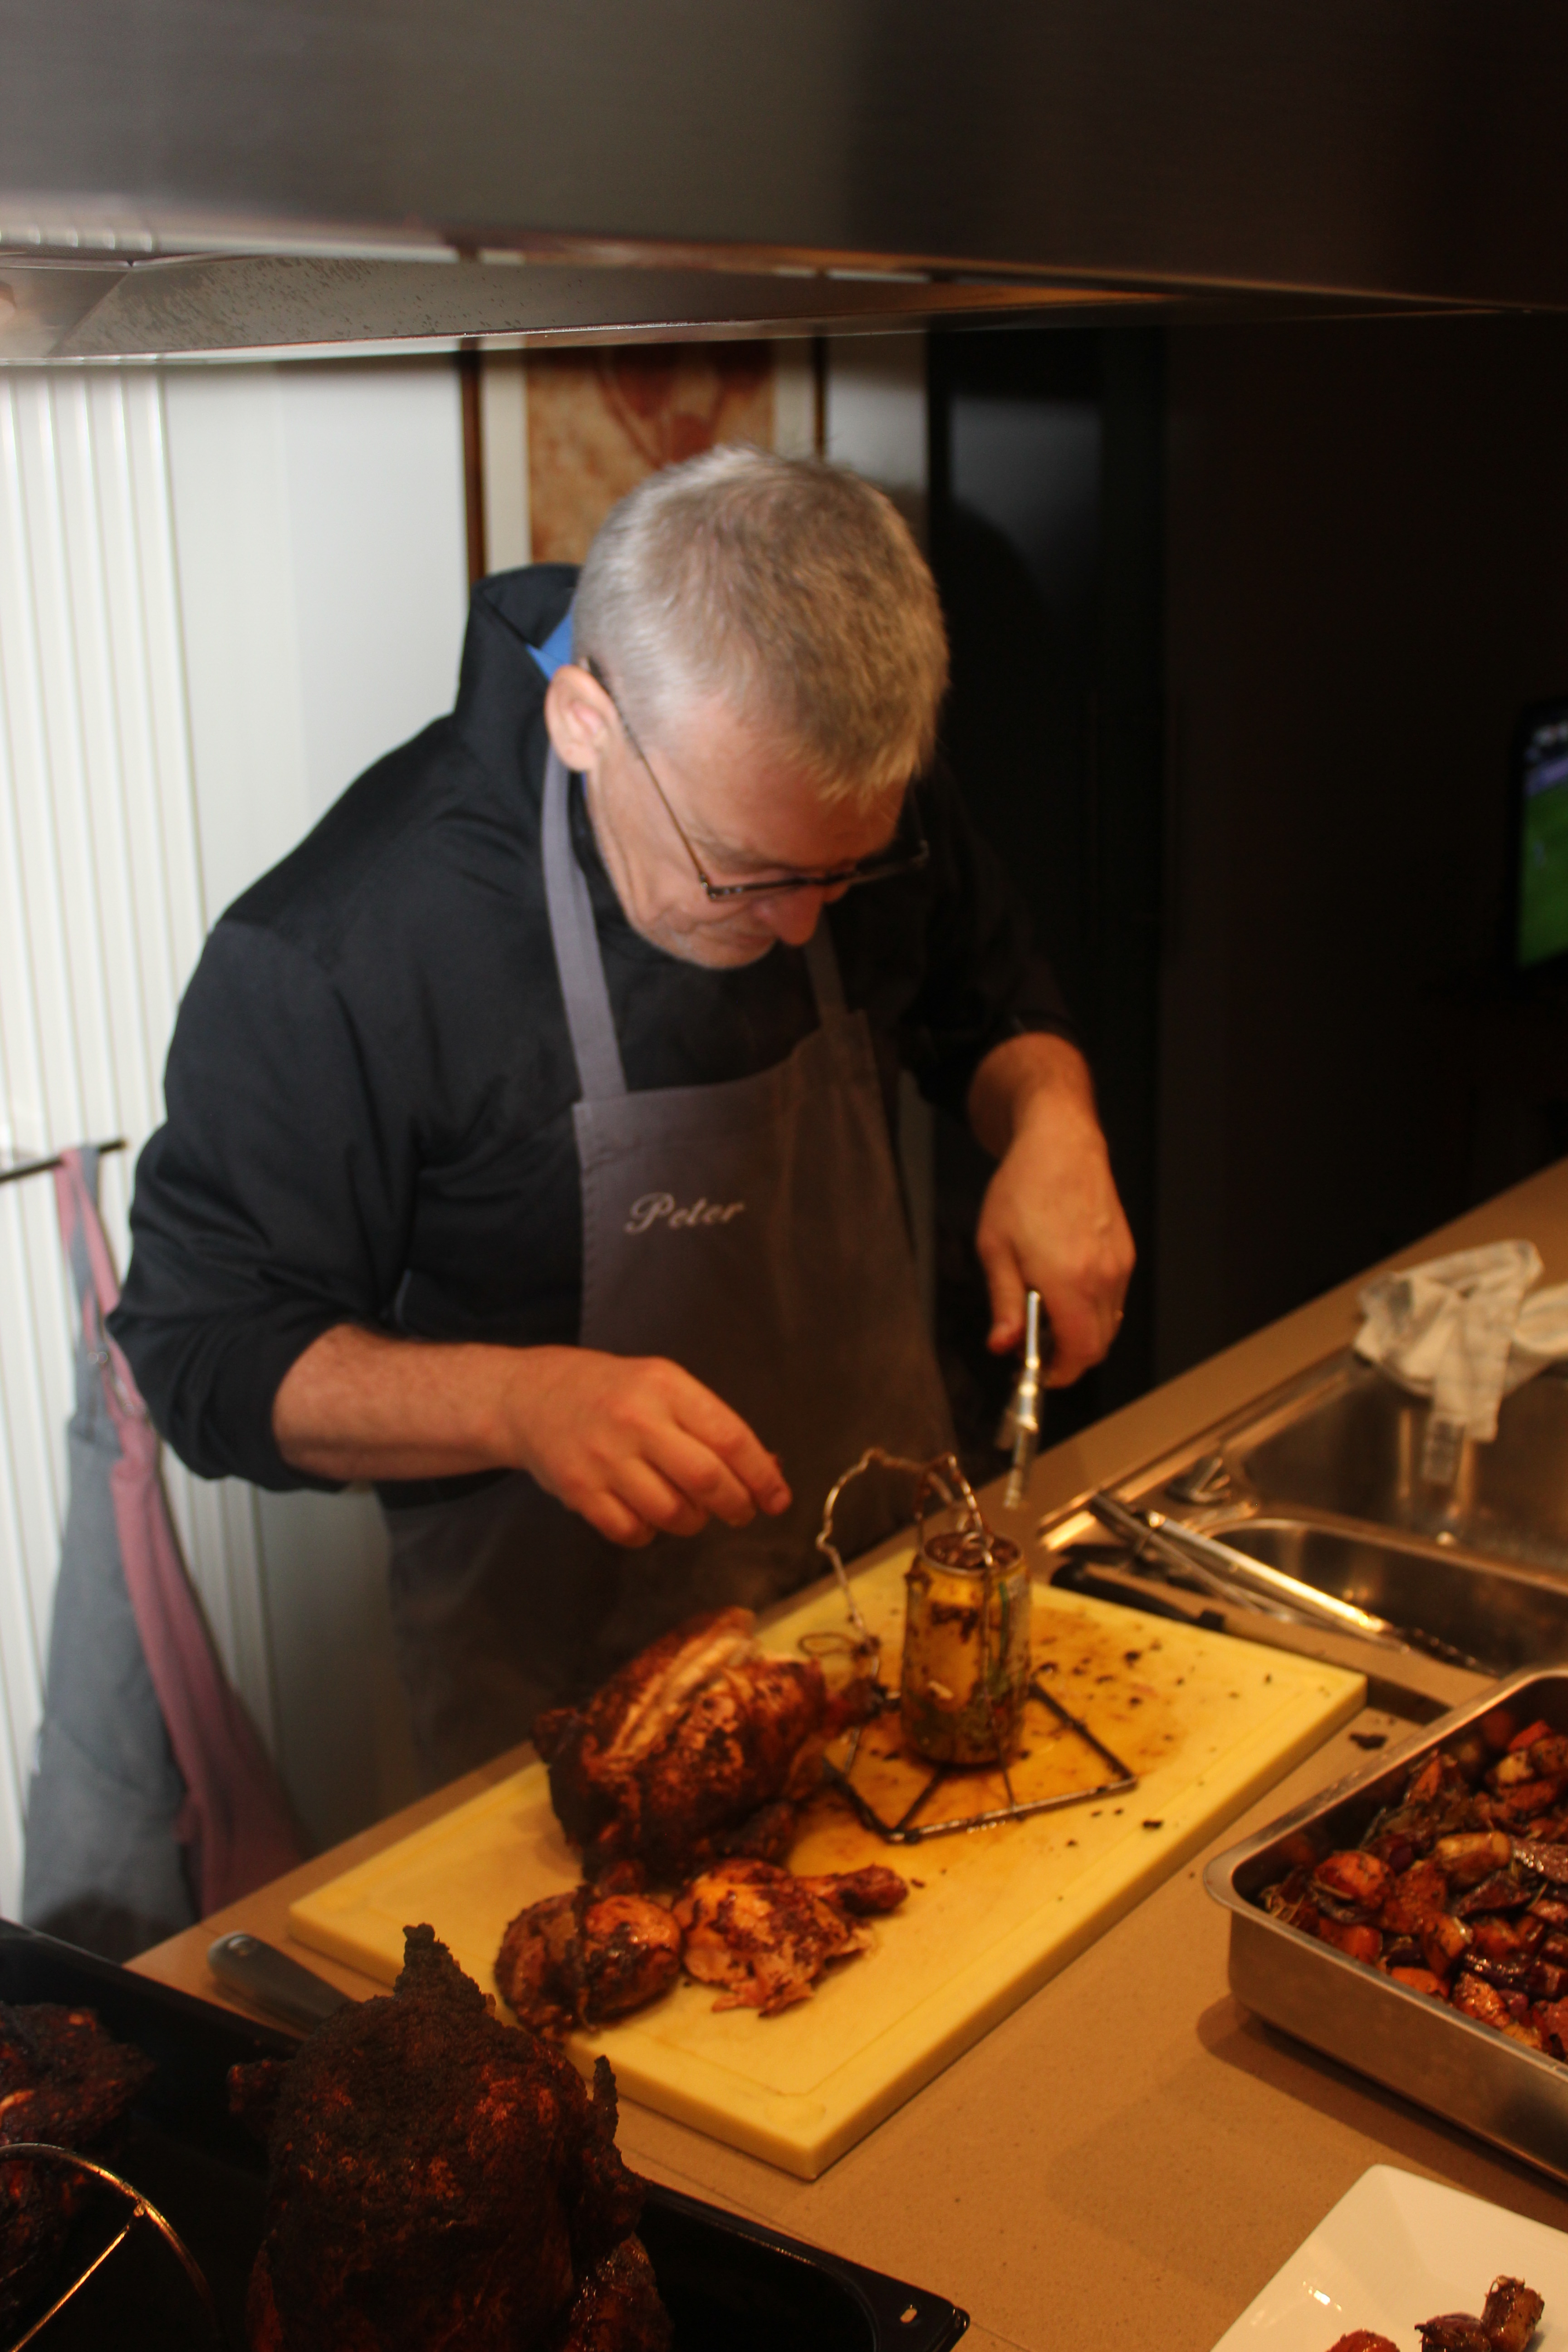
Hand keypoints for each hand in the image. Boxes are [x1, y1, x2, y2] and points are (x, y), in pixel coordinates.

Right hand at [502, 1347, 792, 1547]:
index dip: (762, 1475)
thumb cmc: (610, 1393)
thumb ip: (710, 1425)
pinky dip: (650, 1533)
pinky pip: (632, 1532)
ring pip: (672, 1512)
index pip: (730, 1437)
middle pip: (707, 1479)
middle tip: (741, 1513)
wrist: (530, 1397)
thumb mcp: (661, 1387)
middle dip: (736, 1505)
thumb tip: (769, 1469)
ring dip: (693, 1521)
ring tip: (689, 1509)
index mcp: (665, 1386)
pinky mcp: (579, 1490)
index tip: (778, 1499)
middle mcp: (635, 1420)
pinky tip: (647, 1513)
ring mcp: (604, 1457)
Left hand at [968, 1037, 1134, 1386]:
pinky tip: (1066, 1287)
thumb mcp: (995, 1248)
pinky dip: (1093, 1306)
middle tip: (1038, 1347)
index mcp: (1068, 1280)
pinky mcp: (1125, 1252)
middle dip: (1069, 1356)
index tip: (1042, 1373)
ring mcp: (1119, 1265)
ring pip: (1109, 1322)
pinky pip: (1115, 1297)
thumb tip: (1003, 1344)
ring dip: (1082, 1331)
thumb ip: (1003, 1303)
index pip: (1080, 1352)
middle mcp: (1101, 1276)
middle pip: (1098, 1344)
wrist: (1060, 1145)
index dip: (1061, 1373)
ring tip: (1047, 1312)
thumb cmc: (1023, 1188)